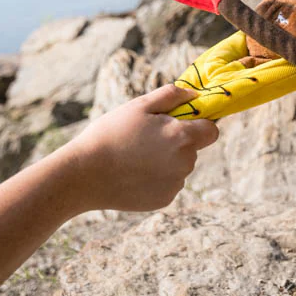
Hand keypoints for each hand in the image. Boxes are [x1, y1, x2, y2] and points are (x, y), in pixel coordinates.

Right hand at [65, 85, 217, 212]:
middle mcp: (185, 163)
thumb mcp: (140, 106)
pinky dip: (157, 179)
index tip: (181, 123)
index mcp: (182, 137)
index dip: (199, 124)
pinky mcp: (164, 200)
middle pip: (192, 149)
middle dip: (177, 142)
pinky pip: (168, 184)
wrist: (84, 175)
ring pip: (180, 167)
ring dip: (166, 161)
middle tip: (146, 138)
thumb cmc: (111, 134)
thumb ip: (172, 96)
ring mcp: (175, 185)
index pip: (212, 130)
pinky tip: (133, 174)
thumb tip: (194, 94)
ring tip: (135, 157)